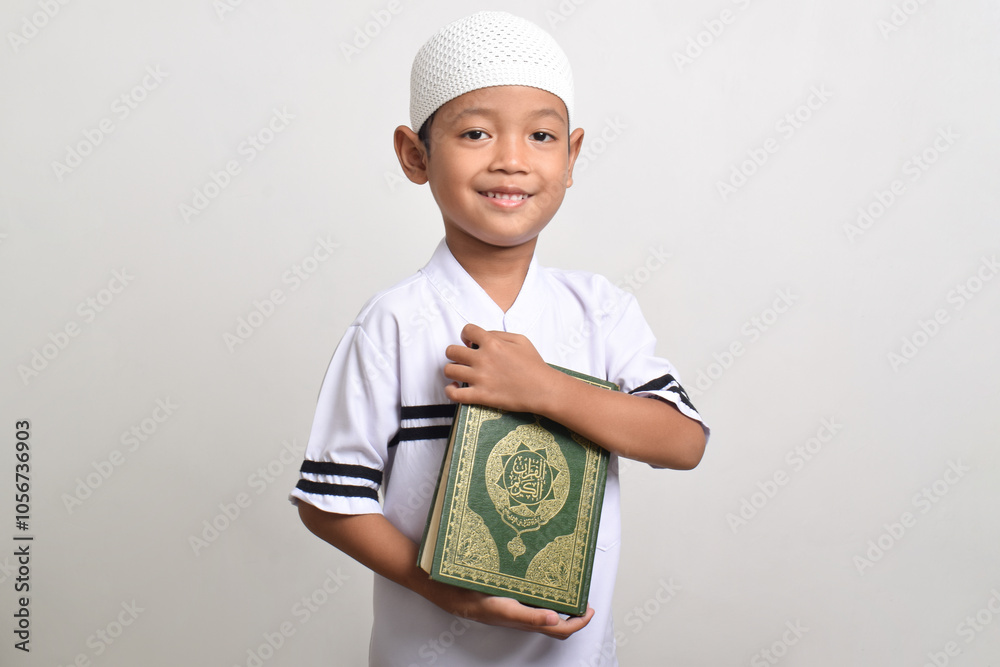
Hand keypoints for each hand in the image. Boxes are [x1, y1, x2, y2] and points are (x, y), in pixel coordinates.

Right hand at [426, 579, 594, 639]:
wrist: (438, 585)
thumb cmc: (467, 597)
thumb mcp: (498, 607)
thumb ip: (525, 616)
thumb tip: (555, 618)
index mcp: (520, 619)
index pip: (557, 628)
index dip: (577, 623)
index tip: (591, 609)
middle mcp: (517, 614)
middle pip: (552, 622)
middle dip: (572, 613)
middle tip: (584, 597)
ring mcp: (510, 606)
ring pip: (541, 610)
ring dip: (558, 603)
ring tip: (569, 586)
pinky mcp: (502, 597)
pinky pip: (527, 600)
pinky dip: (540, 593)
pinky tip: (541, 576)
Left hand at [444, 324, 558, 413]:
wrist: (543, 389)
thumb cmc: (534, 365)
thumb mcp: (521, 340)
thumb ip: (499, 334)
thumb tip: (483, 336)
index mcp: (493, 343)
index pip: (467, 330)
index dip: (466, 335)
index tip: (469, 342)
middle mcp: (483, 359)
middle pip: (452, 351)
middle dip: (455, 353)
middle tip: (463, 359)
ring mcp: (480, 378)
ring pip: (449, 370)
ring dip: (452, 370)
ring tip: (460, 373)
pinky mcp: (480, 396)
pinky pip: (454, 394)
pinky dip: (450, 391)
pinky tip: (455, 388)